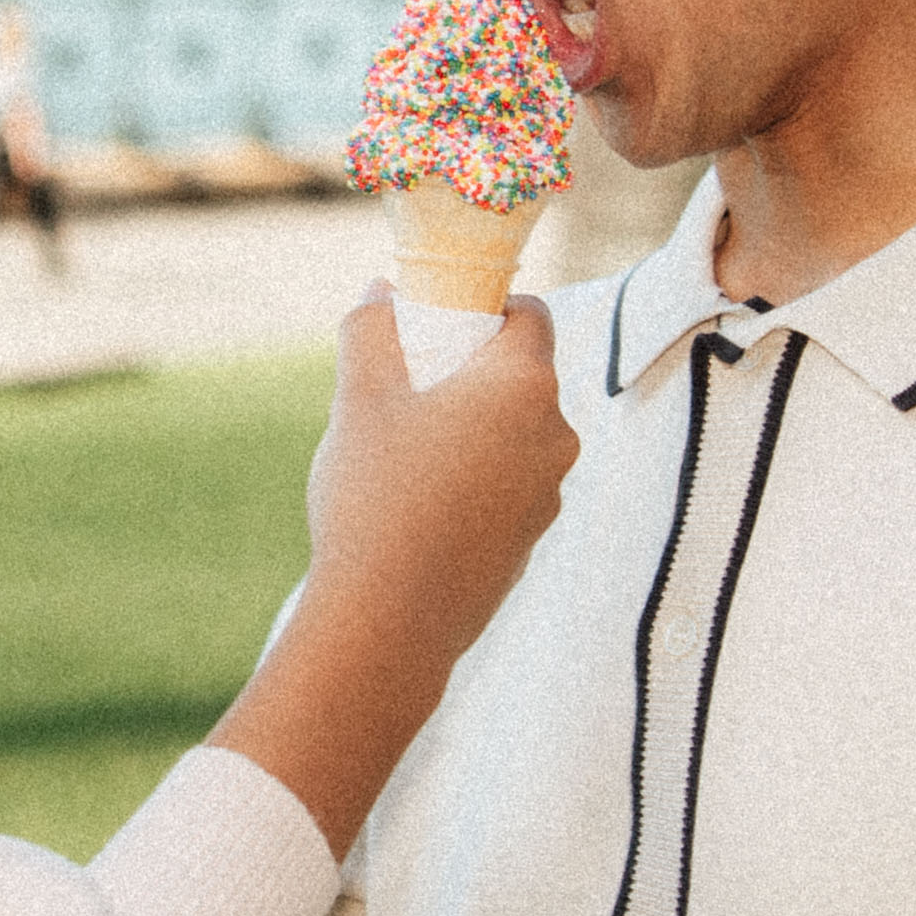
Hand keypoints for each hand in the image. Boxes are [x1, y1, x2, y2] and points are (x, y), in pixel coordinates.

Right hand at [300, 288, 574, 662]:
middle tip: (407, 387)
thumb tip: (381, 293)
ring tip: (401, 454)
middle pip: (520, 376)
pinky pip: (507, 486)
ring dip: (470, 428)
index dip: (486, 307)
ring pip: (513, 434)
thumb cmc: (376, 499)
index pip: (530, 314)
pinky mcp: (531, 541)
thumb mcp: (359, 398)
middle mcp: (556, 436)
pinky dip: (473, 480)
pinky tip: (415, 506)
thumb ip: (371, 330)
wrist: (388, 623)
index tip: (438, 323)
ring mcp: (549, 494)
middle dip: (469, 371)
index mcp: (525, 386)